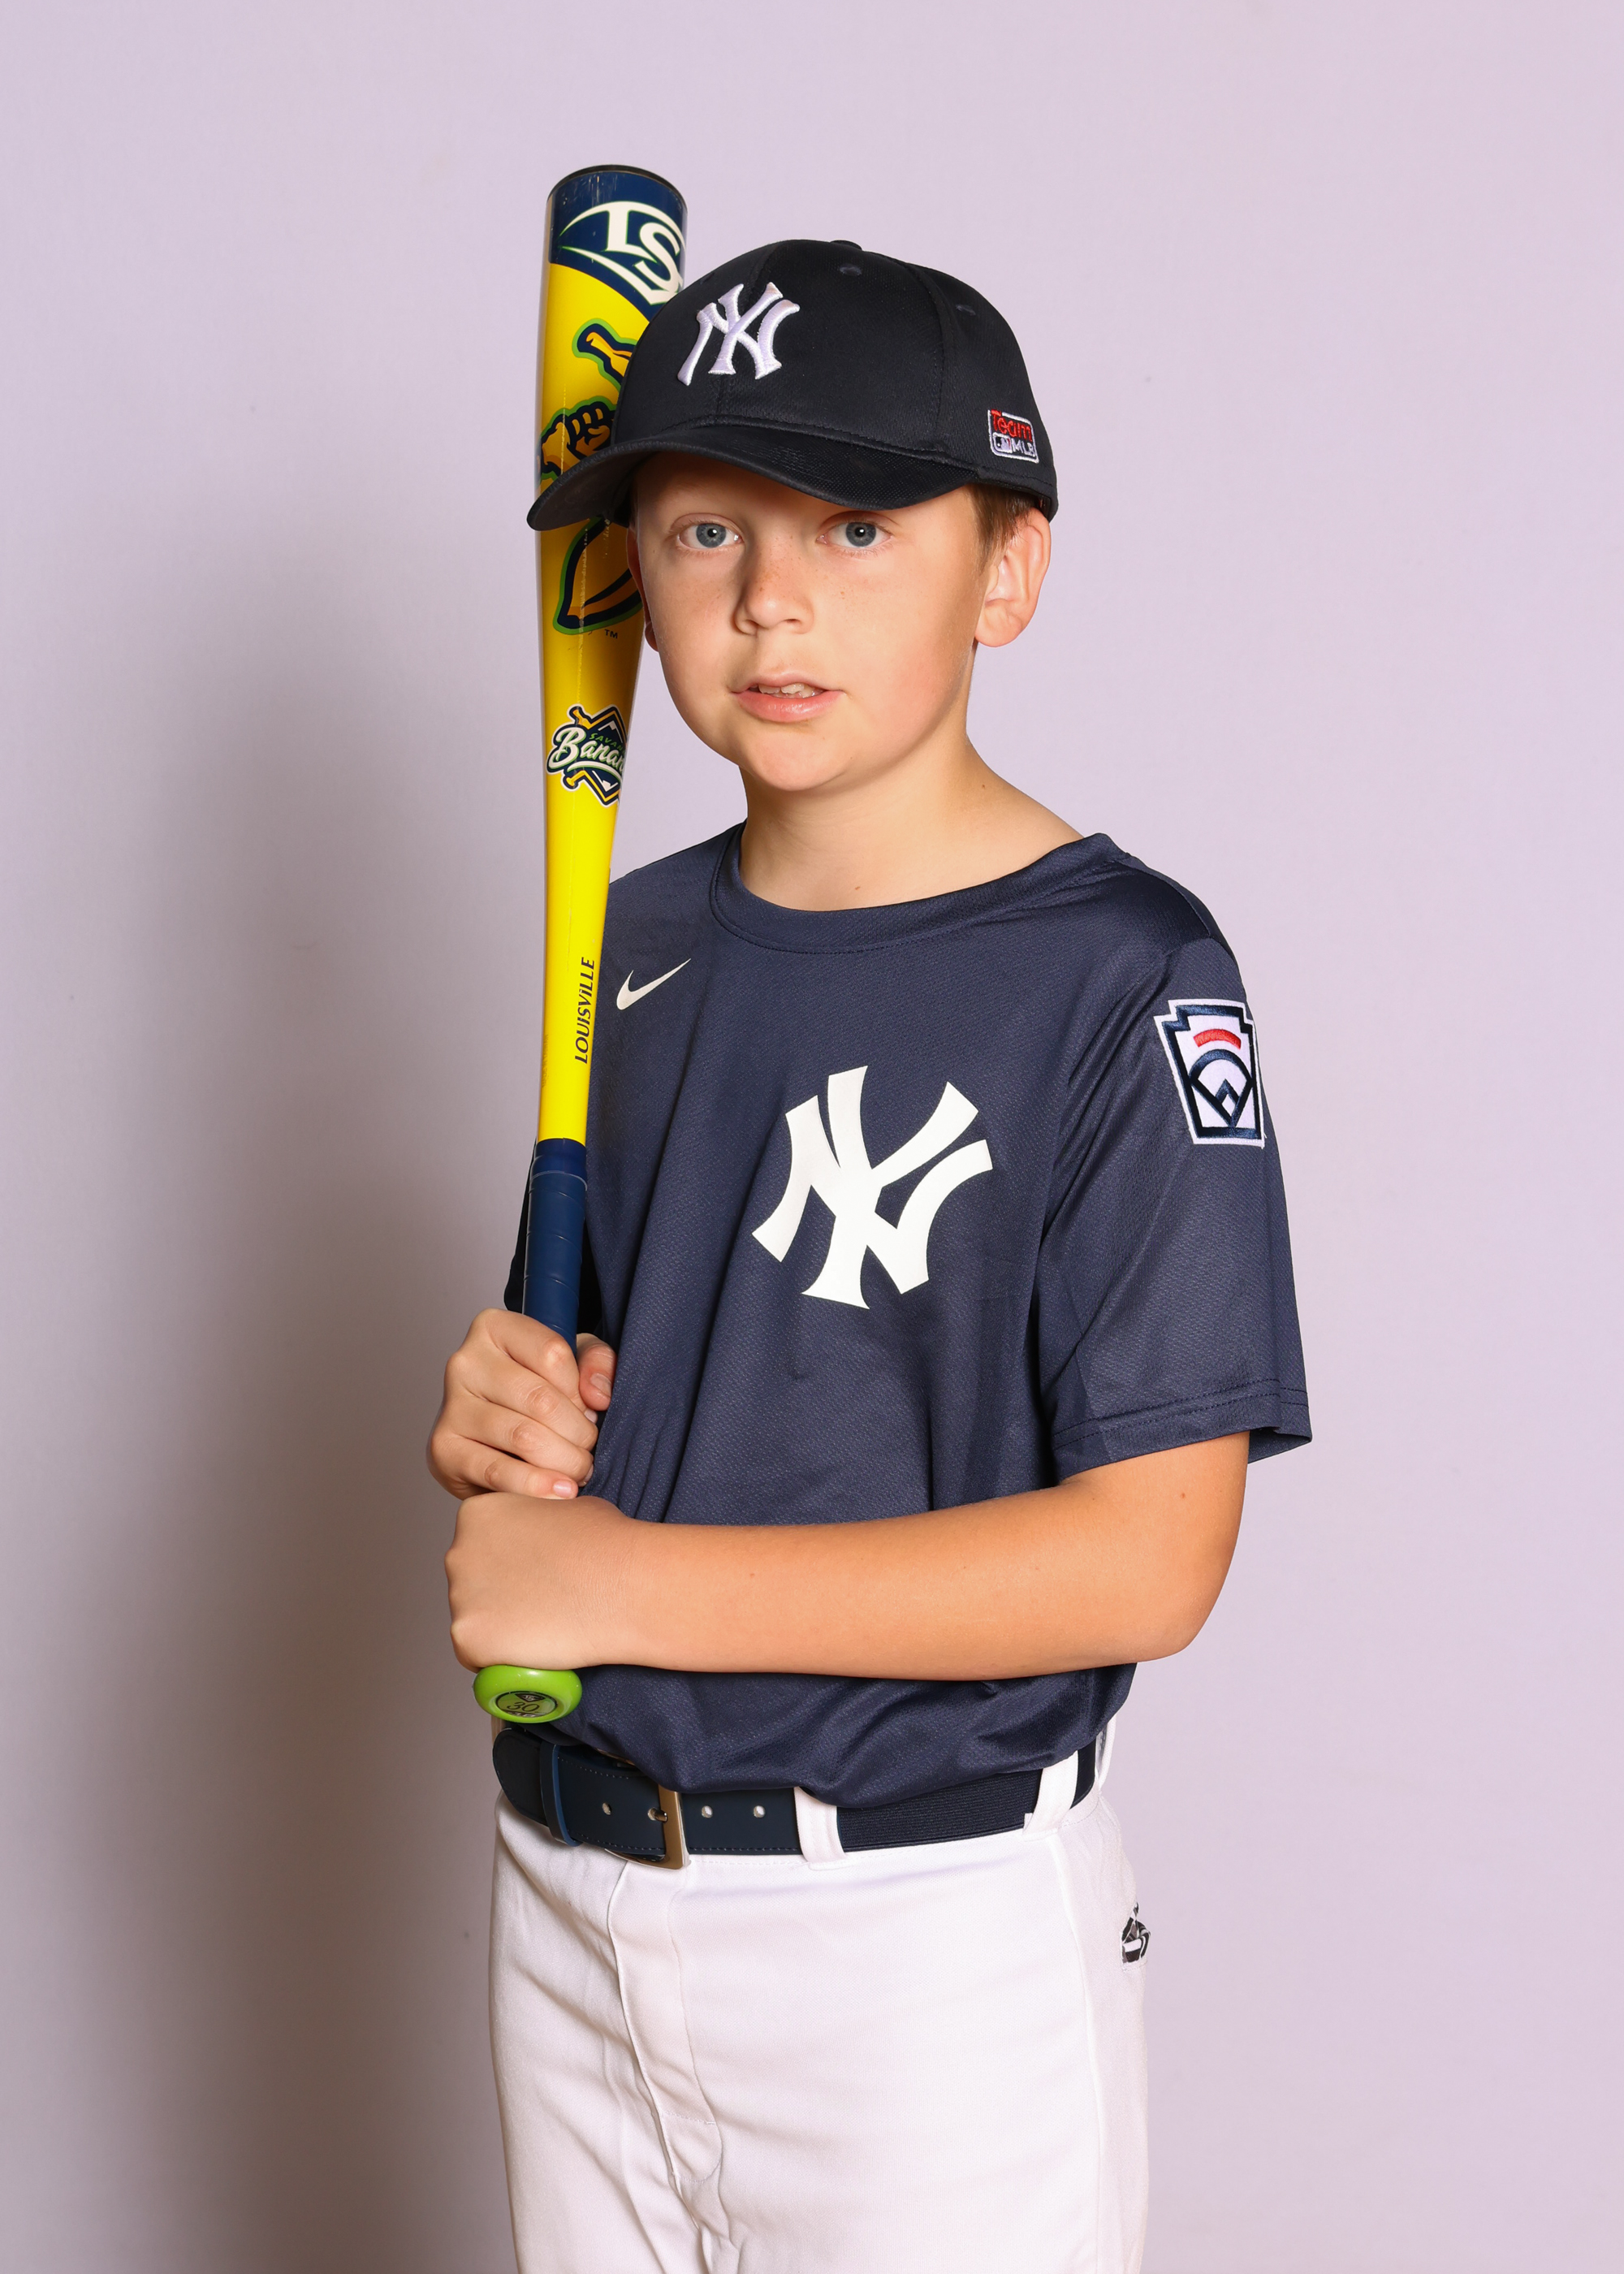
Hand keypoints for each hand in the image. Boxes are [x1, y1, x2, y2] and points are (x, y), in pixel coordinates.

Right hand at [428, 1309, 615, 1501]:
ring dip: (564, 1461)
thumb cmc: (533, 1393)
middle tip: (589, 1449)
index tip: (590, 1410)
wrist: (489, 1438)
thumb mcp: (572, 1363)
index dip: (581, 1390)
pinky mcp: (444, 1448)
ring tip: (579, 1471)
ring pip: (524, 1436)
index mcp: (493, 1328)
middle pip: (540, 1399)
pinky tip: (560, 1492)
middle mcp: (465, 1361)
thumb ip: (596, 1362)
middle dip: (578, 1432)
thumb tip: (598, 1394)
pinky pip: (497, 1471)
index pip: (552, 1353)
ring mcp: (450, 1405)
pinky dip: (535, 1485)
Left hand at [446, 1491, 634, 1671]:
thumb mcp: (564, 1507)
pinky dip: (499, 1658)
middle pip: (470, 1583)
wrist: (622, 1584)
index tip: (534, 1575)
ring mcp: (459, 1597)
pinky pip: (475, 1656)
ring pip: (473, 1620)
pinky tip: (532, 1648)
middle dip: (499, 1595)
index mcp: (477, 1514)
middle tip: (539, 1603)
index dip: (507, 1563)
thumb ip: (538, 1520)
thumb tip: (544, 1535)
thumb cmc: (606, 1543)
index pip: (479, 1545)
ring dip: (500, 1626)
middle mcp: (458, 1552)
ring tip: (542, 1625)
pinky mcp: (468, 1638)